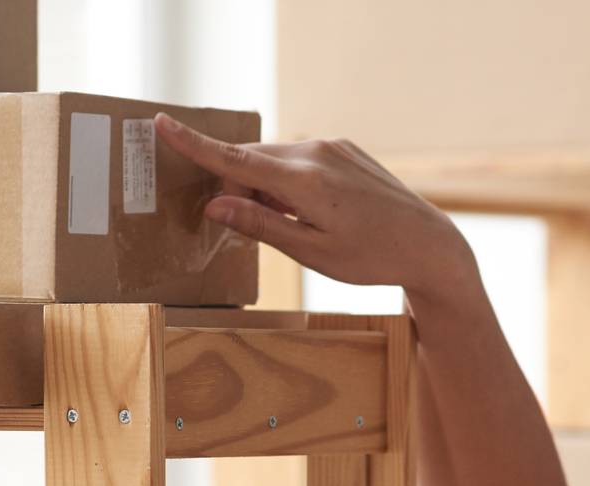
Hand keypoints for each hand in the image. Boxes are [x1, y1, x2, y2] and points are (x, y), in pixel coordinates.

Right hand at [152, 114, 479, 307]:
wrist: (428, 243)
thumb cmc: (371, 258)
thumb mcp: (312, 252)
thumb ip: (261, 225)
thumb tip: (215, 203)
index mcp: (304, 182)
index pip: (235, 159)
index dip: (195, 144)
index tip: (162, 123)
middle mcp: (316, 153)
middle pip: (252, 161)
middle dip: (238, 187)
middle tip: (247, 224)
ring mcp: (332, 147)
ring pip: (275, 161)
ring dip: (266, 187)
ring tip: (295, 225)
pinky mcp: (344, 149)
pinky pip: (299, 160)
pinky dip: (288, 182)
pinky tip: (311, 212)